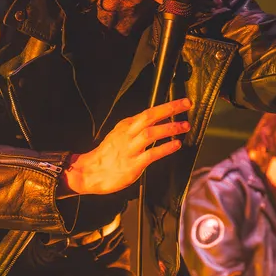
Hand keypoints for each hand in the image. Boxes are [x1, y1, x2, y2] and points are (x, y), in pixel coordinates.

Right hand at [64, 98, 191, 194]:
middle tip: (186, 104)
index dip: (166, 106)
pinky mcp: (132, 165)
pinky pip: (151, 154)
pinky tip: (176, 145)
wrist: (89, 172)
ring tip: (184, 126)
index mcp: (125, 126)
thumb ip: (134, 130)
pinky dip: (165, 148)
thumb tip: (153, 124)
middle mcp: (127, 134)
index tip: (182, 102)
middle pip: (149, 116)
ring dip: (170, 128)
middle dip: (169, 109)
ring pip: (151, 133)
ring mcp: (130, 149)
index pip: (148, 112)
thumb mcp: (118, 136)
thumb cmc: (106, 156)